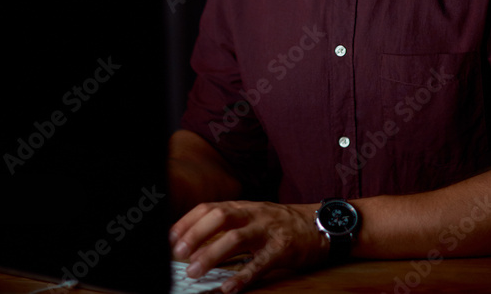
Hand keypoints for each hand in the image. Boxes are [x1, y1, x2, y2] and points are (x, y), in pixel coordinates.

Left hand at [169, 200, 328, 292]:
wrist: (321, 225)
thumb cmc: (281, 224)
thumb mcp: (254, 217)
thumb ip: (229, 225)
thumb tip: (195, 243)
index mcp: (244, 206)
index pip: (209, 207)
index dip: (187, 222)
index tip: (169, 239)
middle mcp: (254, 213)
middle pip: (220, 216)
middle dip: (195, 234)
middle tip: (177, 254)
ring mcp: (269, 230)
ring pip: (236, 238)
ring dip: (212, 255)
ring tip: (194, 272)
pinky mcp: (283, 249)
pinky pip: (260, 263)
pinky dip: (242, 276)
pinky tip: (228, 288)